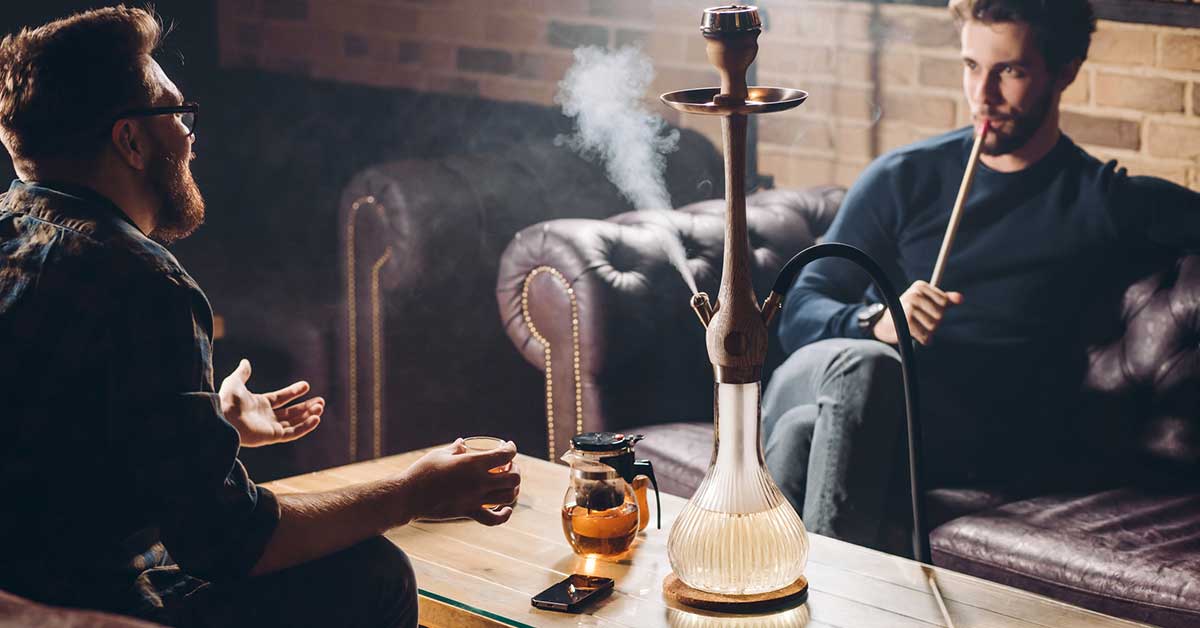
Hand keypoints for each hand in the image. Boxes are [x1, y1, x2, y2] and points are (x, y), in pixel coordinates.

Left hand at [219, 359, 323, 447]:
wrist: (223, 418)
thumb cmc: (227, 401)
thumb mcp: (234, 382)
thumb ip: (242, 373)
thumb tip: (245, 362)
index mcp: (259, 404)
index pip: (281, 398)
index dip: (293, 392)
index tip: (306, 385)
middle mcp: (266, 417)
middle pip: (291, 412)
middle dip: (306, 407)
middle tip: (321, 401)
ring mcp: (270, 427)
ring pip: (294, 422)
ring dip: (308, 415)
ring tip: (320, 407)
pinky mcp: (272, 436)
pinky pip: (292, 432)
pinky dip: (305, 427)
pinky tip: (316, 419)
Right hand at [399, 439, 520, 525]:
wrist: (408, 496)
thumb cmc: (422, 471)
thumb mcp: (440, 454)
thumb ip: (456, 448)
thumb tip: (463, 443)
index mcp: (472, 463)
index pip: (504, 455)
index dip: (511, 449)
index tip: (509, 447)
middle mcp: (478, 482)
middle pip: (513, 478)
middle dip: (516, 470)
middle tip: (510, 466)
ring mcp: (475, 499)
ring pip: (508, 497)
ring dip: (514, 489)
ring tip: (509, 484)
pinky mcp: (468, 512)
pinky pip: (493, 519)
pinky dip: (503, 515)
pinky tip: (505, 509)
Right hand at [872, 281, 963, 344]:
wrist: (884, 324)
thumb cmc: (909, 313)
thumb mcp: (927, 303)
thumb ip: (945, 300)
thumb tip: (961, 298)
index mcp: (920, 286)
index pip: (944, 302)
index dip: (939, 311)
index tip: (928, 312)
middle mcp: (914, 293)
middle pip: (940, 314)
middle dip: (934, 323)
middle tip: (922, 323)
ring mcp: (909, 306)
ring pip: (933, 325)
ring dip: (928, 332)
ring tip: (918, 329)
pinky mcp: (906, 320)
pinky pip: (924, 334)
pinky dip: (924, 340)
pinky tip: (920, 338)